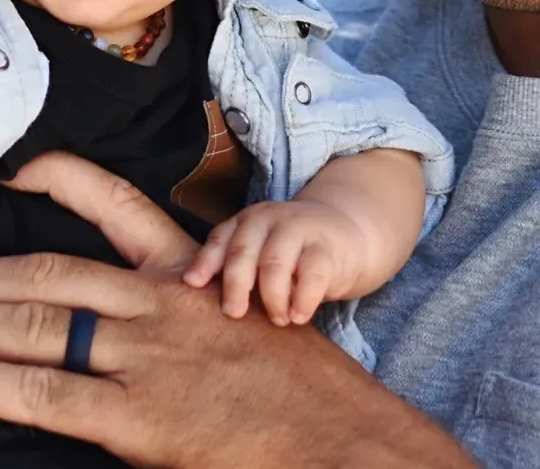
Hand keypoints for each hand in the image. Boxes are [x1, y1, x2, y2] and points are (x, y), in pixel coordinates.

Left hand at [0, 151, 470, 468]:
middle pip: (52, 273)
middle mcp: (160, 303)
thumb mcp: (247, 318)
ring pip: (37, 327)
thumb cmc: (296, 383)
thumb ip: (192, 304)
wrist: (336, 435)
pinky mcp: (135, 418)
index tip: (19, 168)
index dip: (64, 180)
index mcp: (190, 272)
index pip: (118, 206)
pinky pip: (41, 395)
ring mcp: (144, 359)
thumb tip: (136, 310)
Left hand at [183, 200, 366, 324]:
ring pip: (275, 263)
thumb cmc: (293, 254)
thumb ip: (238, 269)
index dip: (205, 261)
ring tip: (277, 320)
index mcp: (248, 221)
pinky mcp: (327, 249)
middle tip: (234, 313)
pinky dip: (302, 299)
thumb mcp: (262, 252)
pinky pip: (312, 275)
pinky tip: (299, 316)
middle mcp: (270, 219)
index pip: (221, 238)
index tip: (192, 284)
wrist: (347, 235)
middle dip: (235, 284)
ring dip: (272, 297)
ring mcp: (300, 229)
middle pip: (244, 251)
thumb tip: (200, 305)